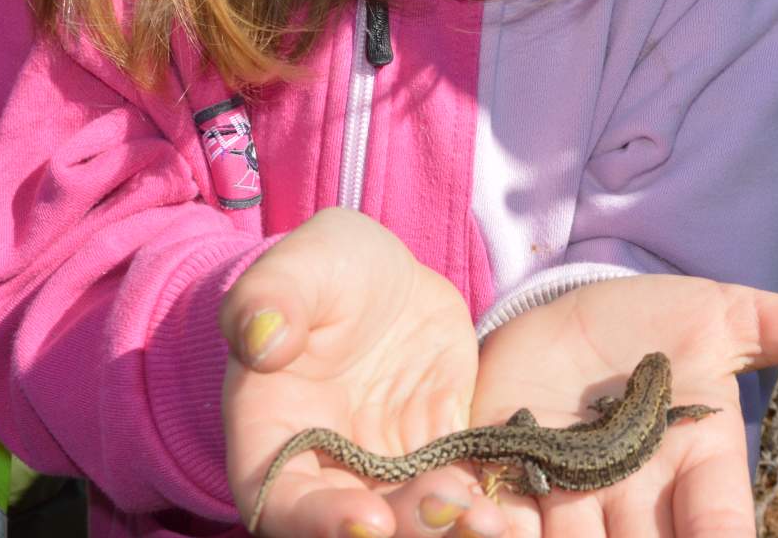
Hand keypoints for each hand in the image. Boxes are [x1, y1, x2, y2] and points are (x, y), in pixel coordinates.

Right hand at [221, 208, 508, 537]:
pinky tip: (515, 509)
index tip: (368, 520)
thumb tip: (262, 340)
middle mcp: (328, 469)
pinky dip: (487, 503)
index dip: (319, 520)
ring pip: (414, 518)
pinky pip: (464, 488)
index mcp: (272, 435)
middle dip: (406, 528)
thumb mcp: (298, 267)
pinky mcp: (441, 452)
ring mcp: (388, 468)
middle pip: (357, 525)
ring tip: (490, 520)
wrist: (384, 274)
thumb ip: (271, 298)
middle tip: (451, 510)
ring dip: (450, 526)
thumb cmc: (323, 270)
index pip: (280, 500)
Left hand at [470, 274, 777, 536]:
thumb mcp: (732, 317)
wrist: (565, 306)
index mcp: (694, 469)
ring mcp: (567, 495)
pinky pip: (499, 519)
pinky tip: (483, 518)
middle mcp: (633, 498)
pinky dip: (489, 524)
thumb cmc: (659, 321)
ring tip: (533, 533)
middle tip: (617, 536)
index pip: (716, 527)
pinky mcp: (502, 480)